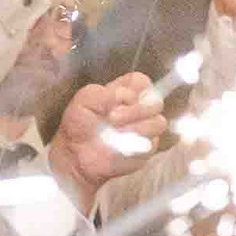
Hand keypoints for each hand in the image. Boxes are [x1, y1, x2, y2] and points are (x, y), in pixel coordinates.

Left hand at [52, 73, 169, 199]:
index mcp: (126, 92)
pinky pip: (152, 144)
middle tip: (112, 118)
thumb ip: (104, 93)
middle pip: (156, 102)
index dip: (134, 90)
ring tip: (114, 135)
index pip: (142, 82)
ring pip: (158, 123)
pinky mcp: (148, 148)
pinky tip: (119, 147)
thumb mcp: (85, 100)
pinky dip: (134, 144)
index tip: (118, 100)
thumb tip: (126, 96)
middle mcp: (140, 108)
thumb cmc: (81, 123)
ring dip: (136, 128)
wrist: (77, 153)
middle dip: (135, 110)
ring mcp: (147, 128)